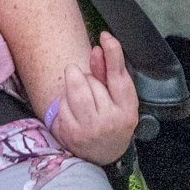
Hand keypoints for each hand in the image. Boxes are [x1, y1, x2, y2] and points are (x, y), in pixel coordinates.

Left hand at [46, 33, 137, 167]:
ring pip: (74, 90)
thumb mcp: (117, 97)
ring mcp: (89, 130)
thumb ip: (108, 72)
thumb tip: (97, 49)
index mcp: (127, 109)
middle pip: (91, 81)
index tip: (105, 36)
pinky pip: (62, 104)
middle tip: (92, 90)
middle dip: (88, 79)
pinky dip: (65, 102)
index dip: (113, 54)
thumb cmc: (111, 117)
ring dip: (74, 86)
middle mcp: (110, 121)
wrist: (103, 154)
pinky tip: (73, 111)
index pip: (118, 77)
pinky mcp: (71, 135)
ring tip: (81, 96)